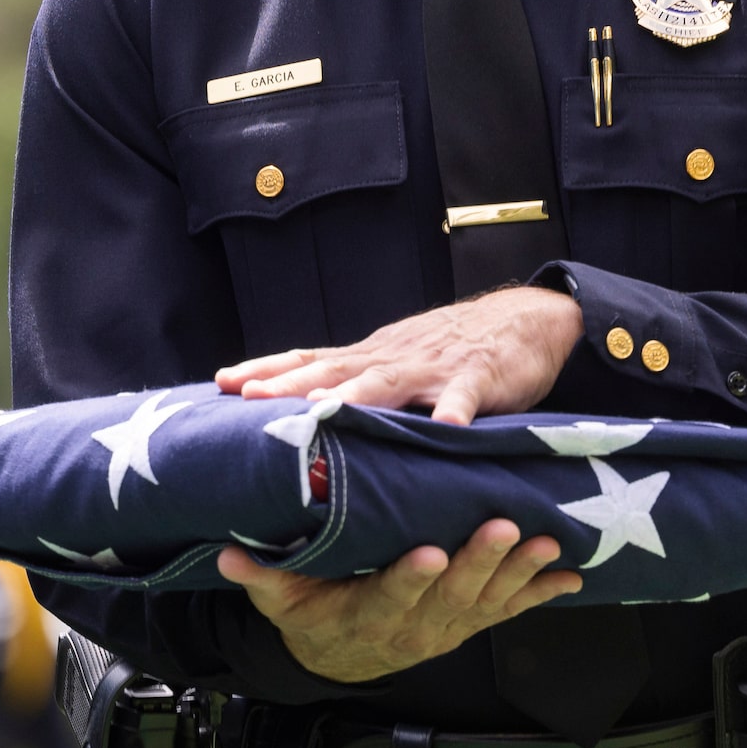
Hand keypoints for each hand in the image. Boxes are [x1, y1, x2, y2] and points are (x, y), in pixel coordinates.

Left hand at [216, 285, 582, 423]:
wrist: (525, 319)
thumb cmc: (450, 350)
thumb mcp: (395, 362)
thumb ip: (356, 384)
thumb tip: (300, 408)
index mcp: (370, 357)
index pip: (307, 359)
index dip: (266, 370)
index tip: (222, 381)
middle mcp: (392, 359)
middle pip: (334, 370)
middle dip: (290, 385)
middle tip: (249, 398)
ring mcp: (433, 368)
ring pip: (388, 383)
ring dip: (355, 396)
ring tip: (324, 409)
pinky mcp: (478, 378)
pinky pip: (466, 398)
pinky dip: (455, 411)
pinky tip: (446, 428)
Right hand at [216, 518, 580, 681]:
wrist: (344, 659)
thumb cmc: (314, 617)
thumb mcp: (281, 602)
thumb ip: (260, 577)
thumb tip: (226, 554)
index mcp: (370, 615)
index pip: (392, 595)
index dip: (410, 579)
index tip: (428, 555)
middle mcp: (415, 625)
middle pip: (451, 595)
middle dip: (480, 562)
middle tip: (503, 529)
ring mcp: (447, 627)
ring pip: (487, 601)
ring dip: (519, 574)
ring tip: (545, 545)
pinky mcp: (468, 623)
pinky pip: (509, 611)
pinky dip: (540, 595)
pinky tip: (570, 578)